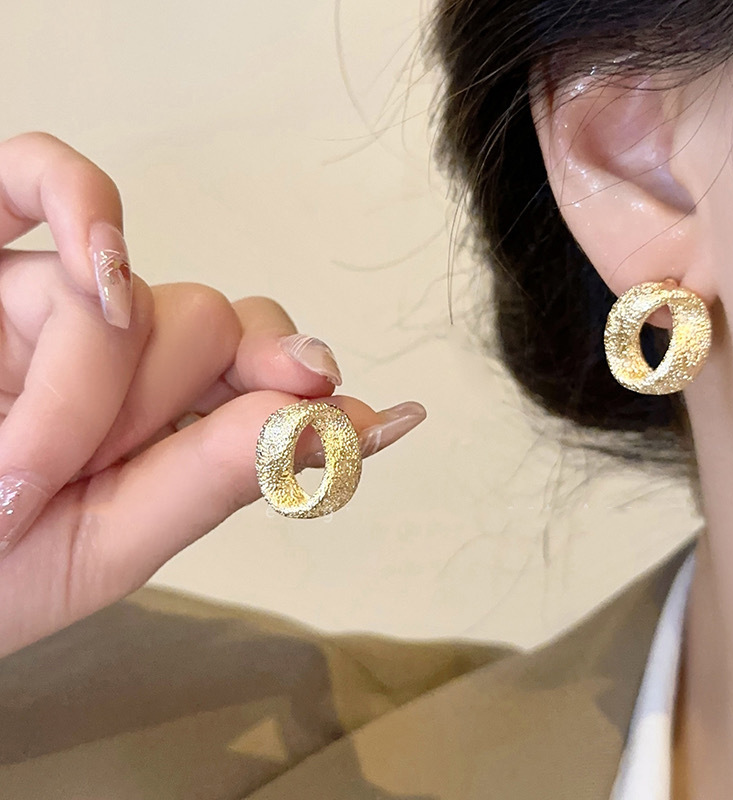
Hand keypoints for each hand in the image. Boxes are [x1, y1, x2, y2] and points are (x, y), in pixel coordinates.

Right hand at [0, 132, 426, 657]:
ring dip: (91, 386)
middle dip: (170, 405)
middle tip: (85, 480)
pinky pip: (34, 172)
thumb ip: (217, 476)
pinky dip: (74, 197)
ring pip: (143, 293)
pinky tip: (97, 262)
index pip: (268, 381)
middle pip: (216, 328)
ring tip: (19, 470)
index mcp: (168, 426)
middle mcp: (126, 356)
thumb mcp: (105, 542)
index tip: (382, 422)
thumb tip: (334, 426)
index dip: (319, 398)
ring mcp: (59, 299)